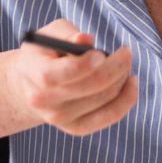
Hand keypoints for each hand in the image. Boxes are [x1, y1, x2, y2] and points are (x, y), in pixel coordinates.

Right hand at [6, 19, 136, 136]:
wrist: (30, 85)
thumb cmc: (46, 52)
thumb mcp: (50, 34)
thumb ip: (67, 34)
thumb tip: (86, 40)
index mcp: (36, 73)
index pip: (66, 72)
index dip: (87, 63)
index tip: (102, 52)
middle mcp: (45, 101)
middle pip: (92, 86)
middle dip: (116, 67)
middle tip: (126, 53)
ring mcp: (59, 118)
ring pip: (104, 97)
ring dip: (121, 78)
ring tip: (124, 63)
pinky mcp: (75, 128)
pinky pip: (108, 116)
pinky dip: (126, 99)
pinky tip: (131, 82)